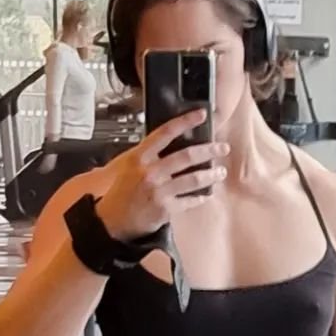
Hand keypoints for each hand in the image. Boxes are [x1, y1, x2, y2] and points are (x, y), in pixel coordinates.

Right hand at [88, 110, 227, 240]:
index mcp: (140, 157)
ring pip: (193, 179)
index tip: (202, 114)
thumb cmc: (121, 193)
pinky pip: (189, 201)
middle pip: (186, 156)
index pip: (165, 133)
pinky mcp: (166, 209)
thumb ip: (149, 155)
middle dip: (209, 150)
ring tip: (221, 172)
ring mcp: (159, 191)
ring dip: (211, 175)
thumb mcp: (129, 166)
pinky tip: (206, 195)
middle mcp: (150, 172)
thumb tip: (172, 144)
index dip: (185, 121)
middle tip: (223, 148)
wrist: (112, 221)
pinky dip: (200, 197)